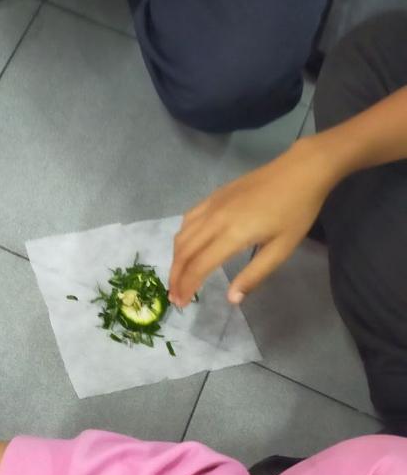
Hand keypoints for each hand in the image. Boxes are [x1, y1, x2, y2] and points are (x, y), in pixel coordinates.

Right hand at [169, 137, 343, 306]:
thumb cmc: (296, 212)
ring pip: (181, 236)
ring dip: (175, 259)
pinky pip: (188, 219)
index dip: (187, 287)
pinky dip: (181, 237)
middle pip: (184, 252)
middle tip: (174, 295)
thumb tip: (232, 299)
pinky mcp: (213, 197)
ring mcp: (211, 206)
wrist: (300, 171)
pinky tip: (186, 247)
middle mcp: (214, 220)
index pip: (199, 266)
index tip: (181, 303)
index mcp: (232, 234)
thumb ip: (254, 274)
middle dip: (175, 277)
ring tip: (177, 275)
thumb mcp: (282, 249)